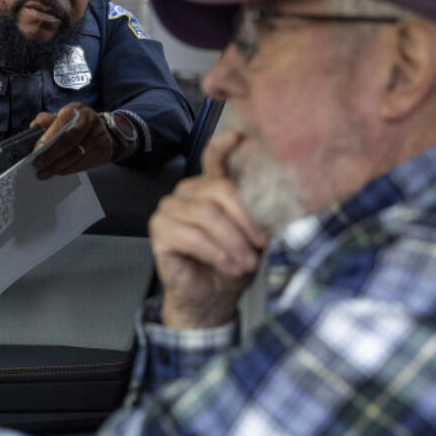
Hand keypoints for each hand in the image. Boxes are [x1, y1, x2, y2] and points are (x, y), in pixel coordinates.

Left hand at [30, 103, 112, 178]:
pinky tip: (58, 172)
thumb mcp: (63, 117)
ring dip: (57, 167)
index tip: (36, 149)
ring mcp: (98, 136)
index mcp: (77, 110)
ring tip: (44, 173)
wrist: (103, 132)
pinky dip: (68, 170)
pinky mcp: (103, 151)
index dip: (48, 138)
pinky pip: (83, 164)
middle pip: (69, 141)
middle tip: (38, 164)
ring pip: (75, 156)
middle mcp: (90, 121)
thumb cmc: (77, 124)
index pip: (61, 124)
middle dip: (51, 155)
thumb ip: (48, 120)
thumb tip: (36, 125)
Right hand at [148, 131, 268, 329]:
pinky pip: (192, 236)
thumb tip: (277, 204)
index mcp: (210, 186)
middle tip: (261, 244)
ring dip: (233, 243)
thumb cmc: (232, 265)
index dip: (224, 146)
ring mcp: (169, 209)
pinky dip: (216, 253)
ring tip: (246, 263)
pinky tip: (229, 266)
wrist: (212, 298)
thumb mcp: (253, 237)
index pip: (214, 157)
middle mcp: (187, 192)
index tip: (238, 137)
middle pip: (218, 190)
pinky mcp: (159, 231)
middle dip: (245, 220)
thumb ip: (258, 215)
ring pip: (207, 215)